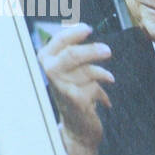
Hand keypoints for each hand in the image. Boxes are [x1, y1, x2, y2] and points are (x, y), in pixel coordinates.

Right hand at [37, 23, 113, 154]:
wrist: (76, 127)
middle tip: (108, 51)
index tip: (88, 28)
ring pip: (88, 71)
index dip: (74, 33)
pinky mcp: (75, 99)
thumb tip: (83, 27)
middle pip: (73, 55)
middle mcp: (50, 72)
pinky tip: (103, 100)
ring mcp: (61, 86)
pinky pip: (95, 86)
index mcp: (46, 59)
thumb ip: (74, 51)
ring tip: (108, 79)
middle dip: (93, 51)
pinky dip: (103, 92)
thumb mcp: (71, 70)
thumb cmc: (75, 94)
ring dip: (102, 75)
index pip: (59, 40)